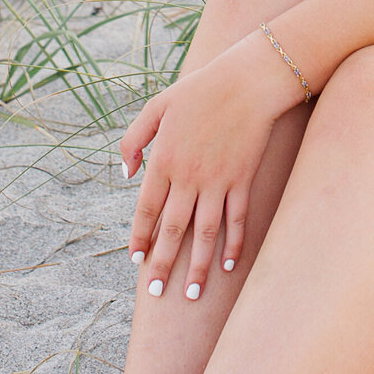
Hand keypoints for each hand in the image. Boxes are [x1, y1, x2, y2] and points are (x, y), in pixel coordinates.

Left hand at [119, 35, 301, 295]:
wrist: (248, 80)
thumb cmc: (200, 89)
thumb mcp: (156, 106)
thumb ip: (134, 140)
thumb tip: (125, 174)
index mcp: (164, 160)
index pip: (146, 210)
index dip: (140, 238)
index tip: (136, 260)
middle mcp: (189, 177)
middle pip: (173, 230)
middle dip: (163, 265)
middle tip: (156, 293)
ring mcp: (218, 181)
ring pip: (205, 233)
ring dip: (198, 266)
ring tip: (192, 293)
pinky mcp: (242, 179)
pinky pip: (236, 219)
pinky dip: (233, 245)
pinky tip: (227, 265)